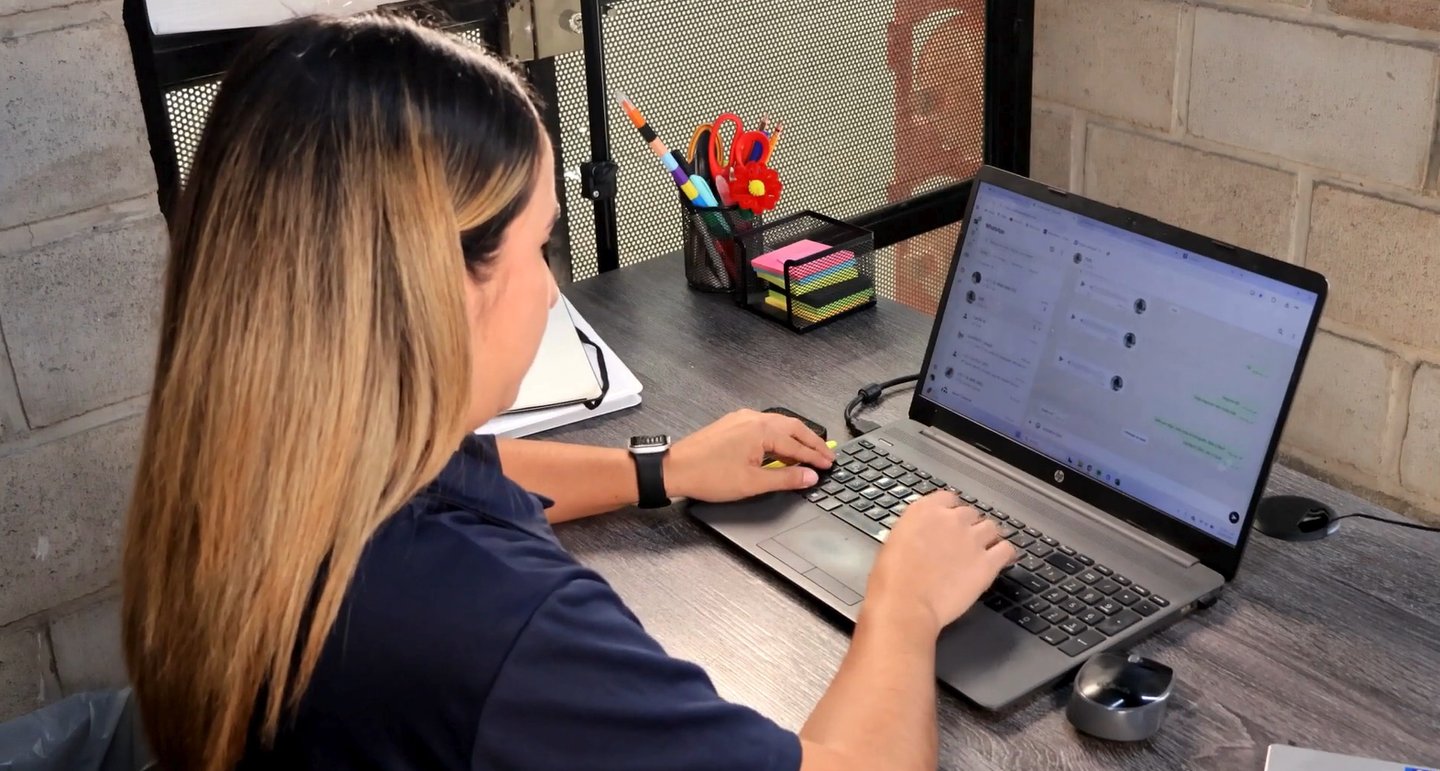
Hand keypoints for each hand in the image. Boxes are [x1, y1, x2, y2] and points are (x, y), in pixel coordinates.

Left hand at [664, 409, 834, 501]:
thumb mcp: (752, 483)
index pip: (797, 445)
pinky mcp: (732, 424)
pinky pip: (764, 425)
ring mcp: (741, 419)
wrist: (674, 469)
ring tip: (809, 451)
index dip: (815, 457)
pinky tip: (781, 446)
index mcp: (761, 430)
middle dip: (811, 442)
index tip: (829, 465)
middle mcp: (753, 418)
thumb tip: (809, 476)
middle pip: (792, 428)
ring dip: (796, 437)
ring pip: (778, 424)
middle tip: (826, 456)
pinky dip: (779, 435)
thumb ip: (785, 478)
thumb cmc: (708, 475)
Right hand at [864, 491, 1015, 636]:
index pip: (948, 498)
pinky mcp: (988, 562)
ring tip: (984, 550)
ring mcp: (972, 539)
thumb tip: (923, 536)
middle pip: (971, 513)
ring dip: (988, 537)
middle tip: (964, 542)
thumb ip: (915, 531)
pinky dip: (1005, 554)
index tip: (950, 521)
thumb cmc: (892, 579)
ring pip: (992, 528)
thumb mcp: (895, 542)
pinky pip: (1006, 550)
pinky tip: (1001, 560)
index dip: (951, 511)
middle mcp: (952, 519)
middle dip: (969, 526)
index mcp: (925, 510)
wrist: (906, 603)